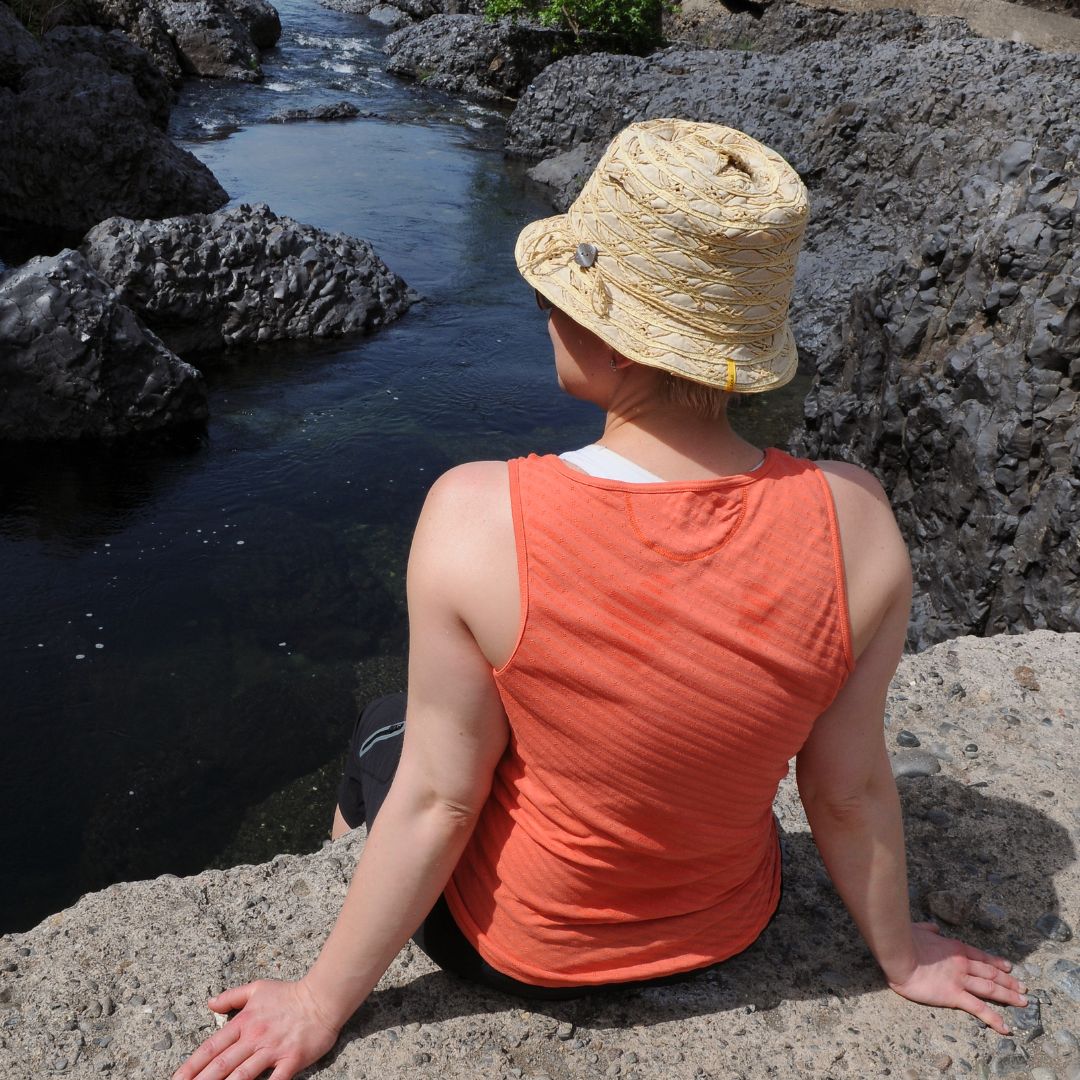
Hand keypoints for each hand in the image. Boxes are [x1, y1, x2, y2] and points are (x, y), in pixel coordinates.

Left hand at [172, 979, 340, 1079]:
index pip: (211, 1047)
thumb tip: (210, 1003)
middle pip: (221, 1065)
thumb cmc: (289, 994)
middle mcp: (254, 1037)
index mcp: (244, 1022)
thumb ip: (232, 996)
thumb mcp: (258, 988)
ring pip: (242, 1076)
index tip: (176, 1079)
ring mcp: (272, 1050)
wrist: (323, 997)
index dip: (192, 1065)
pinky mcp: (291, 1060)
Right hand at [886, 921, 1026, 1033]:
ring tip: (1023, 1001)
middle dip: (1009, 981)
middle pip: (991, 973)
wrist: (899, 954)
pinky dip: (994, 1019)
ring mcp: (961, 980)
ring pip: (991, 989)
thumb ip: (929, 929)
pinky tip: (1005, 1028)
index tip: (1009, 967)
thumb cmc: (906, 941)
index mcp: (955, 948)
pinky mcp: (954, 995)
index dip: (997, 963)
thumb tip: (934, 927)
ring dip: (1009, 996)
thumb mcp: (920, 930)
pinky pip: (979, 1009)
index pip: (982, 957)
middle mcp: (963, 964)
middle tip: (1024, 987)